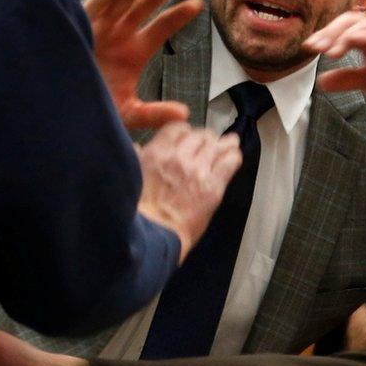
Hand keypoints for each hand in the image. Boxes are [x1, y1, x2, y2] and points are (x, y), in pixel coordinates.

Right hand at [85, 0, 205, 129]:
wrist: (64, 112)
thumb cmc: (96, 108)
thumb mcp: (129, 114)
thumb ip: (155, 113)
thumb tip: (184, 115)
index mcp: (136, 51)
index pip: (162, 28)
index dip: (178, 15)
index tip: (198, 4)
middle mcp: (120, 35)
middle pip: (144, 8)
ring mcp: (101, 29)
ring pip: (123, 1)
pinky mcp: (82, 28)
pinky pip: (96, 6)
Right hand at [136, 122, 242, 259]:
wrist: (152, 237)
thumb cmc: (137, 213)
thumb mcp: (131, 177)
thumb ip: (137, 159)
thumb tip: (137, 148)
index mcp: (157, 153)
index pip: (177, 128)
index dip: (185, 131)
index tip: (187, 135)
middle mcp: (180, 157)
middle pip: (200, 135)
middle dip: (204, 138)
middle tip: (207, 143)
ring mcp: (198, 171)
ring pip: (217, 146)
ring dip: (223, 143)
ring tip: (229, 143)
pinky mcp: (213, 187)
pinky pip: (229, 163)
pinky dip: (233, 156)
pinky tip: (234, 156)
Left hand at [302, 13, 365, 96]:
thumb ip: (349, 79)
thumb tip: (321, 83)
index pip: (342, 29)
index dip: (325, 36)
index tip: (308, 48)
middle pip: (348, 20)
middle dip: (328, 32)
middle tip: (312, 48)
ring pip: (362, 23)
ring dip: (342, 34)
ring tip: (328, 51)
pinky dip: (365, 37)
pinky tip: (352, 45)